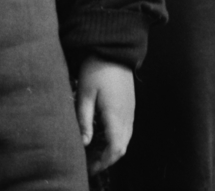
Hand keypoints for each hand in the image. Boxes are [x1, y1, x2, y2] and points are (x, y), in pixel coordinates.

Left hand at [75, 56, 135, 170]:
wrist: (114, 48)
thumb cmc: (97, 69)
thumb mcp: (85, 95)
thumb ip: (84, 121)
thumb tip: (84, 144)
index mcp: (116, 115)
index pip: (115, 149)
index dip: (104, 162)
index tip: (89, 167)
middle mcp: (127, 115)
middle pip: (122, 147)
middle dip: (107, 159)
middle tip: (89, 162)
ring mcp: (130, 109)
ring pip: (125, 138)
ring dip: (111, 148)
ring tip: (93, 150)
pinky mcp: (129, 103)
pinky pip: (126, 128)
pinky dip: (115, 137)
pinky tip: (101, 134)